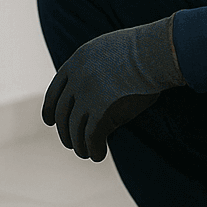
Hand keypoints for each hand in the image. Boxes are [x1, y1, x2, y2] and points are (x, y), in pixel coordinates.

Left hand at [42, 17, 186, 160]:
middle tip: (70, 143)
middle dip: (64, 131)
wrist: (157, 51)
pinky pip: (91, 137)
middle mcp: (77, 79)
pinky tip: (99, 155)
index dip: (49, 108)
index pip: (54, 90)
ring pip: (74, 129)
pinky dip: (93, 149)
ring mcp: (87, 95)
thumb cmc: (144, 51)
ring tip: (86, 153)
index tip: (49, 121)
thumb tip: (100, 88)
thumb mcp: (111, 51)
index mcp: (77, 61)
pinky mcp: (101, 111)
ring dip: (78, 145)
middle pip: (62, 112)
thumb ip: (99, 67)